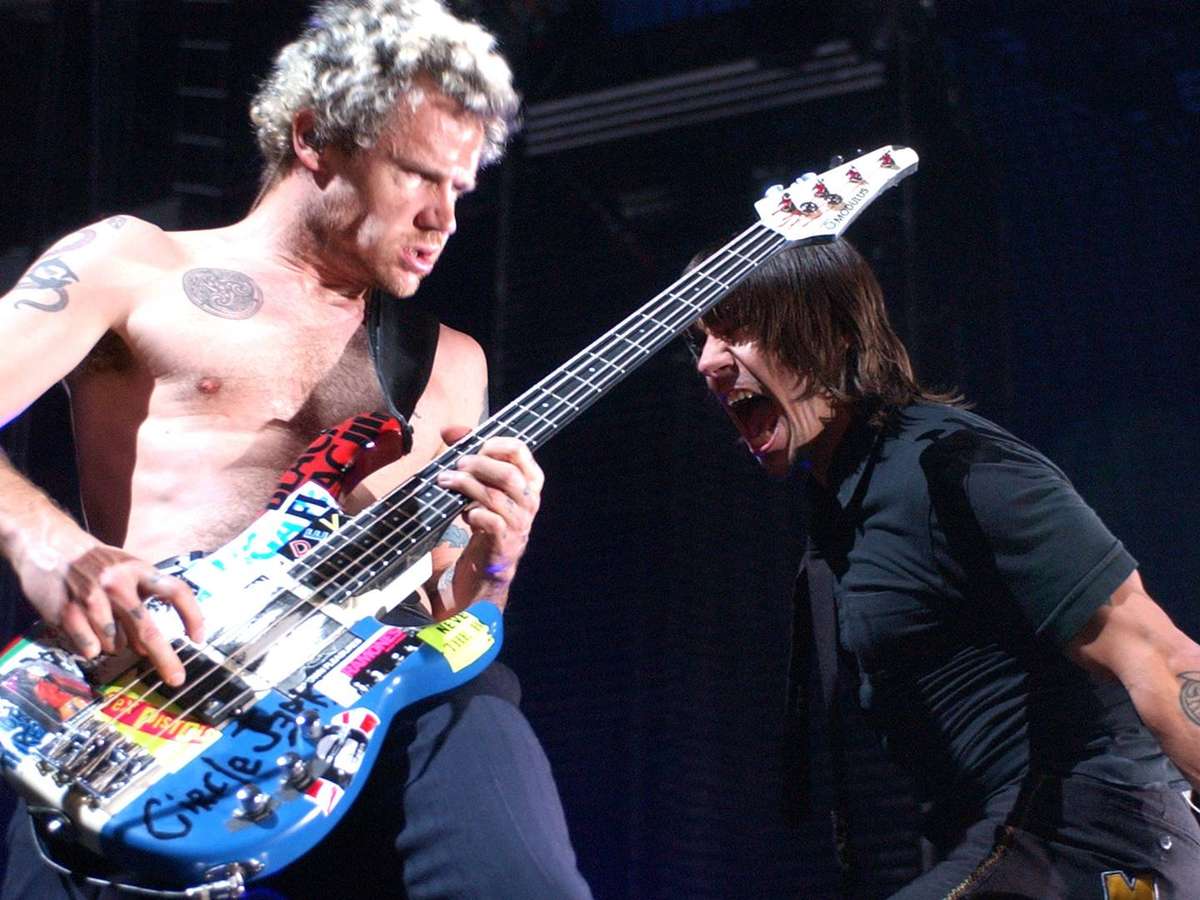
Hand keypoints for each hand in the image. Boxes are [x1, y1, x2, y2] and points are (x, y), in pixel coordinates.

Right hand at [5, 522, 202, 686]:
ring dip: (113, 645)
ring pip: (115, 644)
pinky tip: (83, 628)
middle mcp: (118, 583)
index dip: (192, 615)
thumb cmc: (95, 562)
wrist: (47, 542)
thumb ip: (140, 600)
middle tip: (177, 679)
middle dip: (164, 658)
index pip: (176, 591)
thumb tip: (146, 647)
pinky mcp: (67, 611)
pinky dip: (90, 646)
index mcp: (138, 569)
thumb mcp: (126, 568)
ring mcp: (92, 598)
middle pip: (147, 629)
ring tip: (100, 624)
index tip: (199, 638)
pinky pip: (90, 647)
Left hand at [435, 426, 542, 595]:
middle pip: (507, 473)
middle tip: (456, 466)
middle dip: (477, 465)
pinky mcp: (504, 541)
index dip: (494, 443)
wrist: (487, 567)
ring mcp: (519, 522)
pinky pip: (489, 520)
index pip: (520, 450)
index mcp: (529, 481)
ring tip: (446, 482)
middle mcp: (529, 500)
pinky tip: (463, 514)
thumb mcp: (483, 486)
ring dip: (466, 486)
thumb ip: (471, 457)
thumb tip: (451, 430)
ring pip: (495, 496)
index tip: (475, 445)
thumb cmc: (486, 518)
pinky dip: (471, 513)